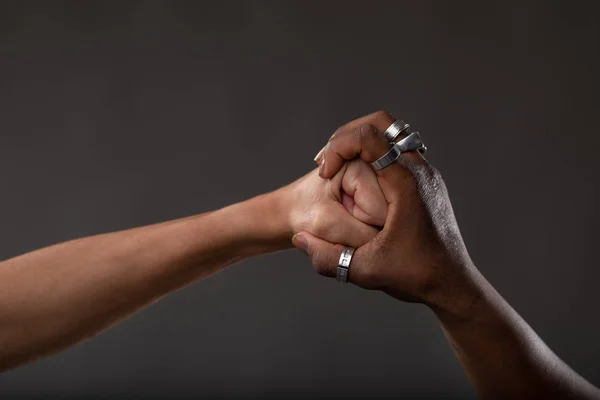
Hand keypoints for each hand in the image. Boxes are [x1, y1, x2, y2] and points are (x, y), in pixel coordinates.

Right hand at [292, 111, 475, 306]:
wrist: (452, 284)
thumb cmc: (415, 276)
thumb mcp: (366, 271)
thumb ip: (328, 259)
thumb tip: (299, 239)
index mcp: (407, 184)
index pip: (368, 136)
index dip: (338, 147)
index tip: (325, 174)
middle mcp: (420, 171)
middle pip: (380, 124)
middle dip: (346, 136)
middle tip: (329, 162)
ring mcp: (425, 174)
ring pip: (389, 135)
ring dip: (359, 145)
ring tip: (338, 170)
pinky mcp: (424, 183)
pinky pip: (396, 152)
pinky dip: (372, 157)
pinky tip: (357, 184)